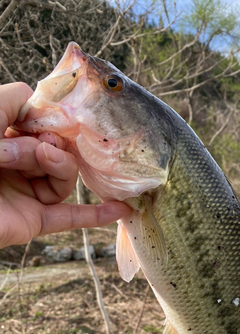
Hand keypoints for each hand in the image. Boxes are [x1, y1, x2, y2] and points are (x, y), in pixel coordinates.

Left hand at [0, 83, 129, 248]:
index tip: (57, 117)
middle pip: (58, 152)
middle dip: (52, 144)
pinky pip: (71, 218)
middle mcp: (17, 167)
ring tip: (42, 160)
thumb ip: (14, 100)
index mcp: (4, 139)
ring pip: (65, 179)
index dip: (54, 121)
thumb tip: (42, 104)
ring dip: (59, 166)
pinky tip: (121, 208)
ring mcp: (27, 194)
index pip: (43, 127)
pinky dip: (97, 215)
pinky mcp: (34, 221)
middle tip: (38, 144)